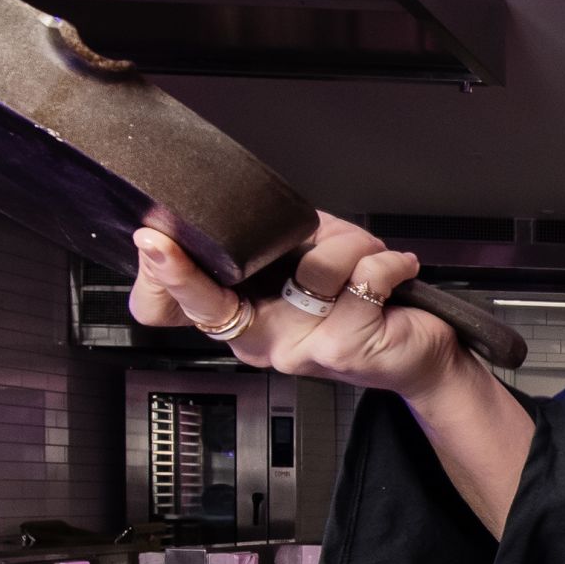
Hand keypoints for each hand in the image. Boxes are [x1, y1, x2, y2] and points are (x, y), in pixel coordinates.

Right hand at [128, 211, 463, 400]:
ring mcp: (298, 349)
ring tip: (368, 255)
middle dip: (180, 268)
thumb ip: (274, 248)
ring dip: (351, 245)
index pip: (181, 311)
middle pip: (206, 306)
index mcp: (245, 320)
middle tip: (159, 239)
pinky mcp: (342, 348)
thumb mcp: (306, 271)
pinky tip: (394, 271)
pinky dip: (385, 263)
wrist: (417, 353)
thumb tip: (248, 210)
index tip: (147, 241)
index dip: (159, 278)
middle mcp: (262, 342)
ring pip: (312, 271)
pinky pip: (361, 280)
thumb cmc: (364, 307)